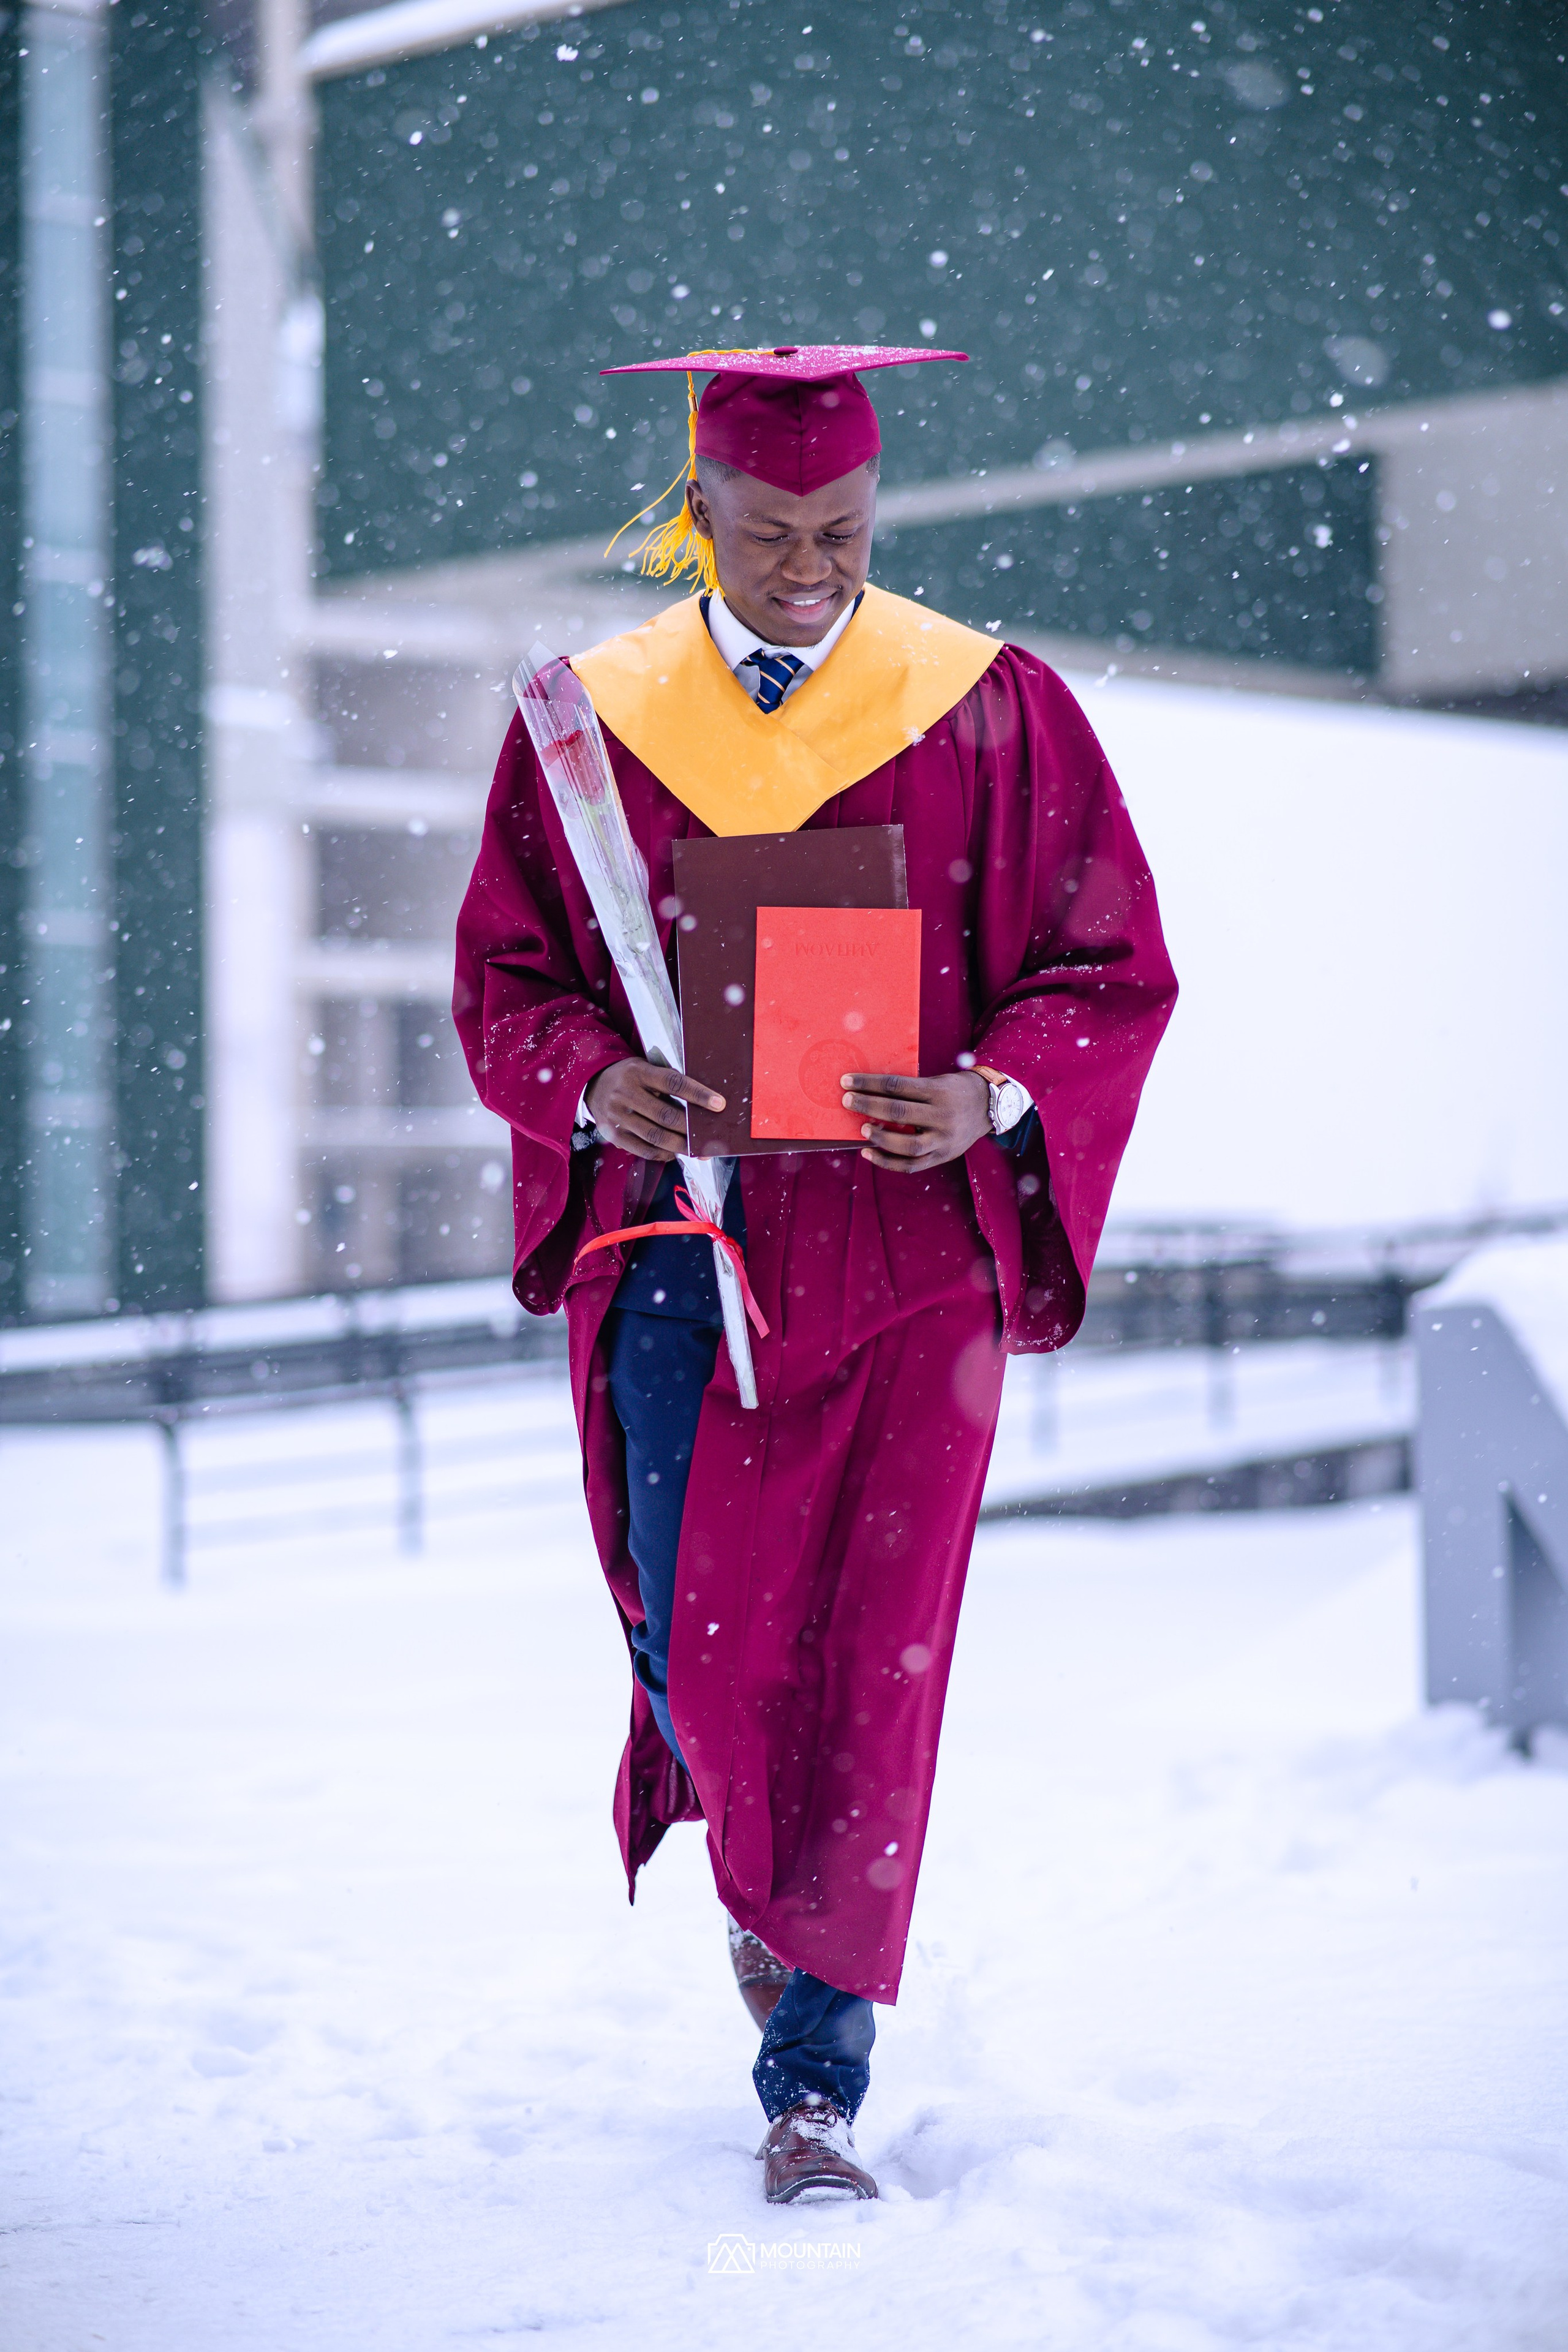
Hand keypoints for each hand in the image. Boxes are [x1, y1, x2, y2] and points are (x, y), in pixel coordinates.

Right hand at [584, 1058, 725, 1160]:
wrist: (593, 1083)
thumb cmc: (629, 1076)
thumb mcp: (645, 1068)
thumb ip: (667, 1082)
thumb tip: (701, 1104)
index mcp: (638, 1072)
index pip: (673, 1083)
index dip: (698, 1094)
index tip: (719, 1104)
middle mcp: (625, 1093)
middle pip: (665, 1115)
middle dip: (691, 1128)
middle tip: (709, 1135)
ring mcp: (617, 1116)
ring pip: (655, 1136)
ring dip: (680, 1145)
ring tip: (696, 1149)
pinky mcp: (612, 1134)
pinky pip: (643, 1149)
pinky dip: (663, 1153)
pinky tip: (675, 1152)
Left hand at [840, 1070, 990, 1173]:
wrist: (989, 1106)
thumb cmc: (954, 1090)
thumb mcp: (937, 1082)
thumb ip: (910, 1090)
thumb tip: (869, 1092)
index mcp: (939, 1092)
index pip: (897, 1086)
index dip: (869, 1083)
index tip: (847, 1081)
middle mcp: (942, 1116)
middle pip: (899, 1112)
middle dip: (869, 1106)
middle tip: (847, 1101)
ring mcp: (944, 1140)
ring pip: (907, 1145)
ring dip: (880, 1138)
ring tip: (862, 1129)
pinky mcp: (943, 1156)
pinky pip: (911, 1165)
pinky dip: (887, 1162)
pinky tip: (868, 1152)